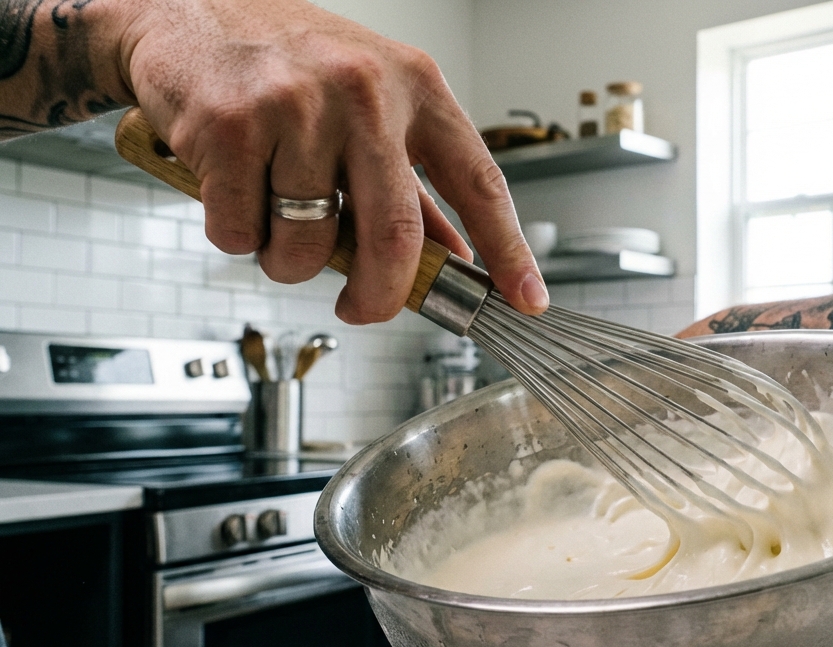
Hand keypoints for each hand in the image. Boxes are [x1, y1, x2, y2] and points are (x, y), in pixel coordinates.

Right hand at [116, 0, 546, 321]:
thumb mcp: (371, 100)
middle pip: (395, 237)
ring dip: (288, 259)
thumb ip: (412, 180)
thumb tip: (455, 255)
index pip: (480, 182)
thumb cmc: (288, 61)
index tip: (525, 299)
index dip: (508, 250)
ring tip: (274, 211)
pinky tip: (232, 187)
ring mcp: (296, 107)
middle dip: (380, 297)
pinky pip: (242, 233)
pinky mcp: (230, 128)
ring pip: (308, 246)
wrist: (185, 5)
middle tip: (363, 308)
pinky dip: (236, 234)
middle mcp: (363, 92)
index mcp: (415, 85)